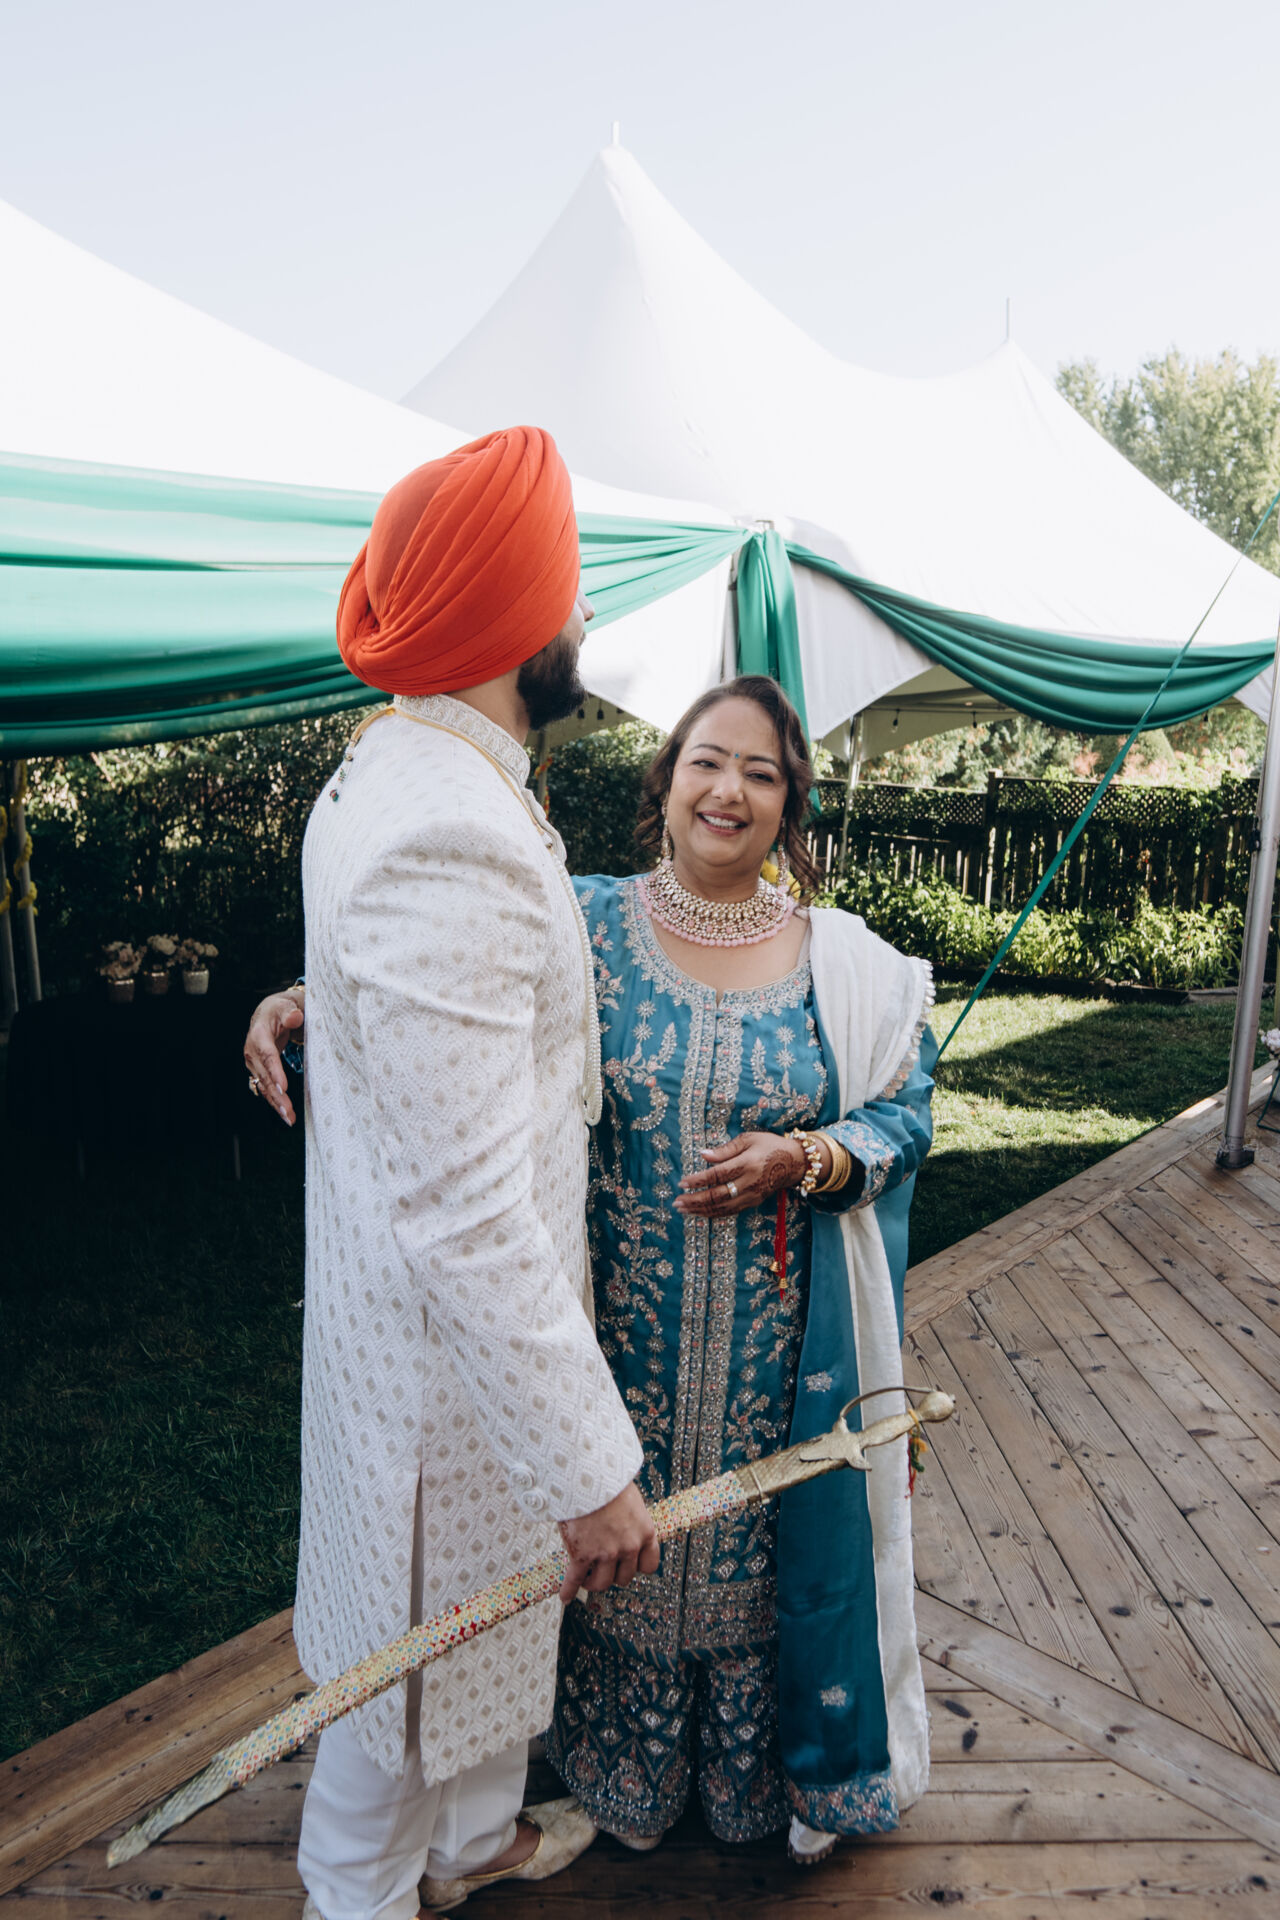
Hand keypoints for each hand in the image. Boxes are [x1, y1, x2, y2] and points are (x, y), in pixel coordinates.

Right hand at [243, 992, 303, 1125]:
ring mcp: (254, 1063)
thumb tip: (295, 1016)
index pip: (268, 1055)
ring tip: (288, 1118)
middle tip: (288, 1111)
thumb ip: (291, 1012)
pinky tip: (284, 1113)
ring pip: (264, 1086)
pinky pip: (266, 1088)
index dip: (275, 1072)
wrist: (270, 1013)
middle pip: (265, 1076)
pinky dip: (274, 1101)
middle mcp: (252, 1052)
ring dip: (276, 1103)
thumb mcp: (286, 1006)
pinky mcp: (258, 1071)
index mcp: (259, 1034)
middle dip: (277, 1096)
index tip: (284, 1088)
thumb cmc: (280, 1010)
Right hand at [557, 1481, 659, 1602]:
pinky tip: (565, 1596)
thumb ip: (631, 1519)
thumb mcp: (630, 1499)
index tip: (628, 1564)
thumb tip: (624, 1523)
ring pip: (601, 1583)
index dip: (637, 1567)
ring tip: (586, 1578)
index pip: (649, 1564)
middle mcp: (628, 1546)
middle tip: (603, 1568)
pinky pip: (575, 1580)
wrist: (587, 1473)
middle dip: (614, 1574)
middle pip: (624, 1577)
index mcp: (644, 1532)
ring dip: (593, 1582)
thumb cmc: (608, 1479)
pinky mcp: (582, 1555)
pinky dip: (569, 1590)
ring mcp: (605, 1553)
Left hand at [675, 1130, 823, 1216]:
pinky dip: (714, 1213)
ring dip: (701, 1210)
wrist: (793, 1163)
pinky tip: (701, 1212)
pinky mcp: (753, 1202)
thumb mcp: (748, 1139)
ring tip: (683, 1209)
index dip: (698, 1180)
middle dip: (695, 1200)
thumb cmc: (769, 1146)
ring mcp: (752, 1195)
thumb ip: (725, 1150)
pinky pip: (730, 1211)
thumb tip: (703, 1155)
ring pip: (722, 1207)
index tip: (682, 1182)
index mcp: (747, 1164)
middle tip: (677, 1202)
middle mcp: (749, 1183)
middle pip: (717, 1195)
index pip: (717, 1175)